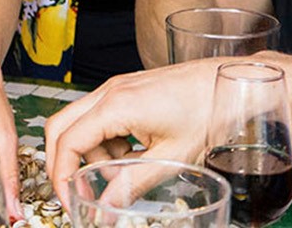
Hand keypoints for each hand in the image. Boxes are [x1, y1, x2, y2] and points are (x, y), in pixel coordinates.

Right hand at [44, 58, 226, 196]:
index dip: (61, 176)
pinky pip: (100, 117)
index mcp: (116, 105)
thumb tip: (105, 210)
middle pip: (60, 127)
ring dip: (90, 153)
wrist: (231, 82)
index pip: (67, 142)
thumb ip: (131, 185)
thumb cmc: (208, 111)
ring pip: (80, 123)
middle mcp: (110, 91)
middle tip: (78, 192)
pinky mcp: (127, 90)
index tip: (71, 201)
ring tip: (122, 172)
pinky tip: (134, 154)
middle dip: (63, 163)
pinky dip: (106, 141)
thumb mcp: (171, 159)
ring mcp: (117, 88)